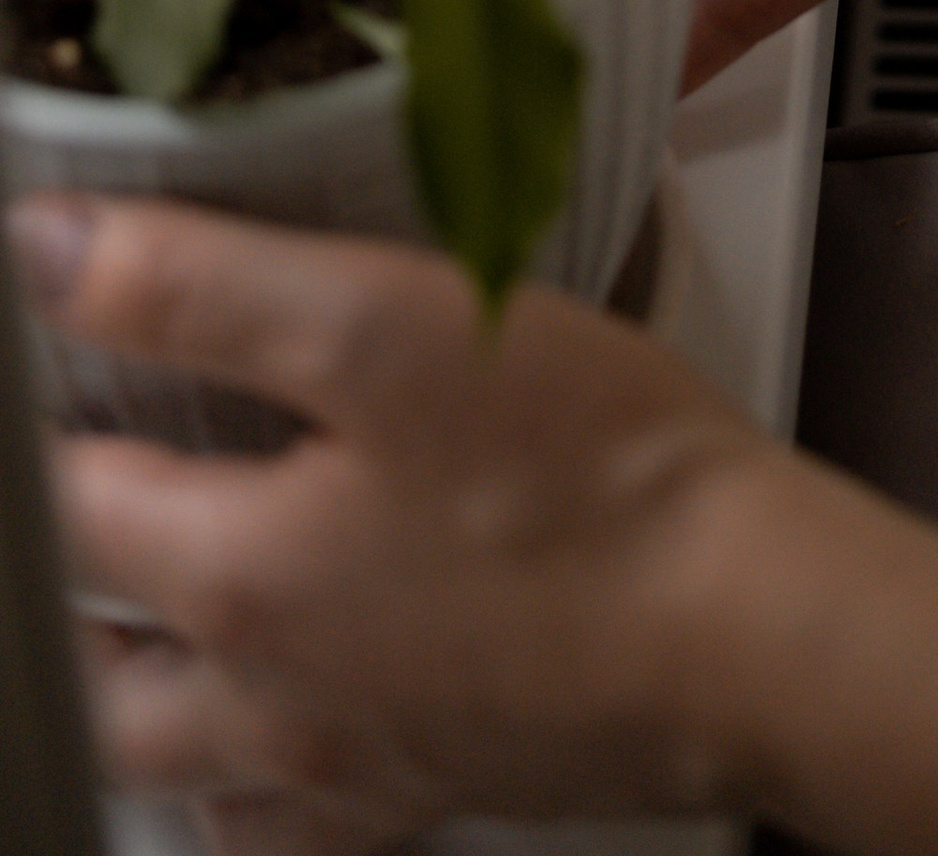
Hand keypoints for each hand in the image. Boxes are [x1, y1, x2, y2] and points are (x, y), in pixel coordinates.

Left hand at [23, 193, 776, 847]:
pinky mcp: (441, 790)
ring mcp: (351, 764)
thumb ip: (203, 287)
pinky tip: (284, 728)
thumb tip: (44, 254)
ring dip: (142, 694)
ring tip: (155, 615)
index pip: (66, 506)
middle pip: (92, 674)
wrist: (754, 627)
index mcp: (237, 576)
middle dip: (70, 592)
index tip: (65, 354)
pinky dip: (252, 788)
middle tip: (89, 500)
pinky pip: (292, 828)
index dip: (51, 419)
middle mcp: (267, 700)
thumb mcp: (393, 326)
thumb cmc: (597, 478)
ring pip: (179, 764)